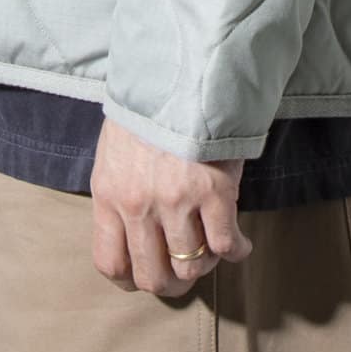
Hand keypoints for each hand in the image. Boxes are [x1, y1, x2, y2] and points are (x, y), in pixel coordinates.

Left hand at [90, 116, 253, 295]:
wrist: (183, 67)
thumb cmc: (150, 105)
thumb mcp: (116, 149)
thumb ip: (120, 191)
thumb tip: (131, 230)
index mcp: (110, 194)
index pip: (110, 264)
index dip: (131, 280)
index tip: (146, 276)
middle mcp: (139, 205)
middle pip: (152, 276)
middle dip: (171, 284)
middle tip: (185, 271)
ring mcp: (177, 201)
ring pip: (190, 266)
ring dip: (204, 265)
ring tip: (212, 250)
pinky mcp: (215, 192)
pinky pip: (226, 245)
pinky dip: (236, 251)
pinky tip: (240, 244)